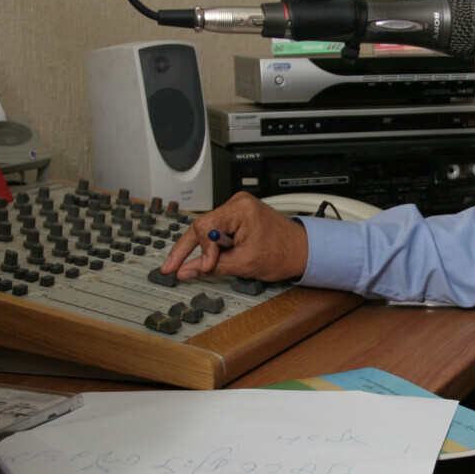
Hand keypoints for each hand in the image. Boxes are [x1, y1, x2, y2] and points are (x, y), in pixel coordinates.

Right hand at [159, 192, 309, 283]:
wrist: (303, 251)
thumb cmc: (283, 253)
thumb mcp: (244, 264)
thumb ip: (212, 267)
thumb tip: (186, 270)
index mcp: (240, 209)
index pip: (205, 226)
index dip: (200, 249)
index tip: (203, 266)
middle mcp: (237, 203)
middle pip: (202, 226)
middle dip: (188, 249)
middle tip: (171, 267)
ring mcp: (238, 209)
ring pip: (207, 230)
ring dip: (204, 249)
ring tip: (202, 265)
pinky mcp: (239, 217)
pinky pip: (217, 231)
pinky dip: (213, 246)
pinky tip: (213, 258)